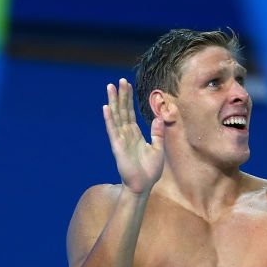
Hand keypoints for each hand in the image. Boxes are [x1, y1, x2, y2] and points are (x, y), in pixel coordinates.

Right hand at [103, 78, 163, 194]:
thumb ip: (157, 133)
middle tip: (119, 81)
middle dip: (121, 95)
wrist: (143, 185)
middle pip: (122, 110)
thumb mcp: (158, 148)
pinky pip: (113, 130)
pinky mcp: (117, 146)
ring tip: (110, 87)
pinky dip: (110, 119)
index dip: (129, 99)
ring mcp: (121, 139)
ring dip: (113, 102)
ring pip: (116, 116)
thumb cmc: (150, 171)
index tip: (127, 85)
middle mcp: (126, 134)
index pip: (130, 113)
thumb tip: (159, 117)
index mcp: (135, 134)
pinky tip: (107, 108)